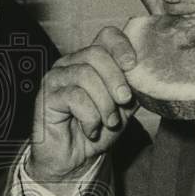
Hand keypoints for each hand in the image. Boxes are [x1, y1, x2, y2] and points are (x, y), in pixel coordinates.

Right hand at [29, 26, 139, 190]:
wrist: (74, 160)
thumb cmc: (96, 130)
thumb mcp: (123, 107)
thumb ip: (133, 86)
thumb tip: (148, 72)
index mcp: (90, 61)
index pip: (106, 35)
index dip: (122, 46)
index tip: (133, 66)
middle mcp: (70, 63)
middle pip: (96, 53)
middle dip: (116, 79)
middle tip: (124, 101)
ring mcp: (56, 78)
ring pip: (85, 75)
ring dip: (104, 103)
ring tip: (108, 122)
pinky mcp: (46, 96)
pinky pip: (74, 97)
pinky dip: (89, 117)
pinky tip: (90, 129)